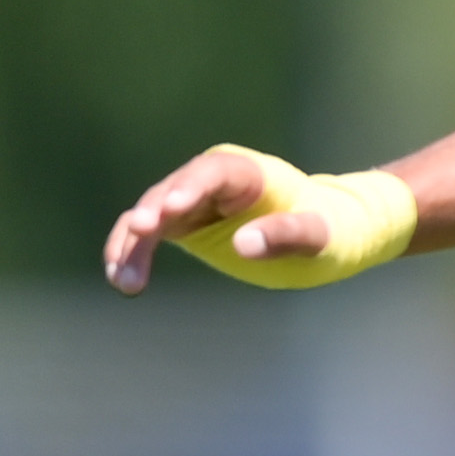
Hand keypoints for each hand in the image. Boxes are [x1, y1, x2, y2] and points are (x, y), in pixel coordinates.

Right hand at [104, 145, 409, 293]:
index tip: (171, 208)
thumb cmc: (331, 228)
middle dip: (153, 212)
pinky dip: (132, 255)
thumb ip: (287, 235)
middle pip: (172, 191)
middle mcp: (212, 180)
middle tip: (140, 232)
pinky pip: (149, 237)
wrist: (327, 233)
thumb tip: (243, 244)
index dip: (189, 188)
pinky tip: (123, 283)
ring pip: (151, 214)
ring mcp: (194, 201)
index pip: (211, 173)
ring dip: (133, 244)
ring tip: (126, 280)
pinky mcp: (184, 225)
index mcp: (247, 172)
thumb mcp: (321, 235)